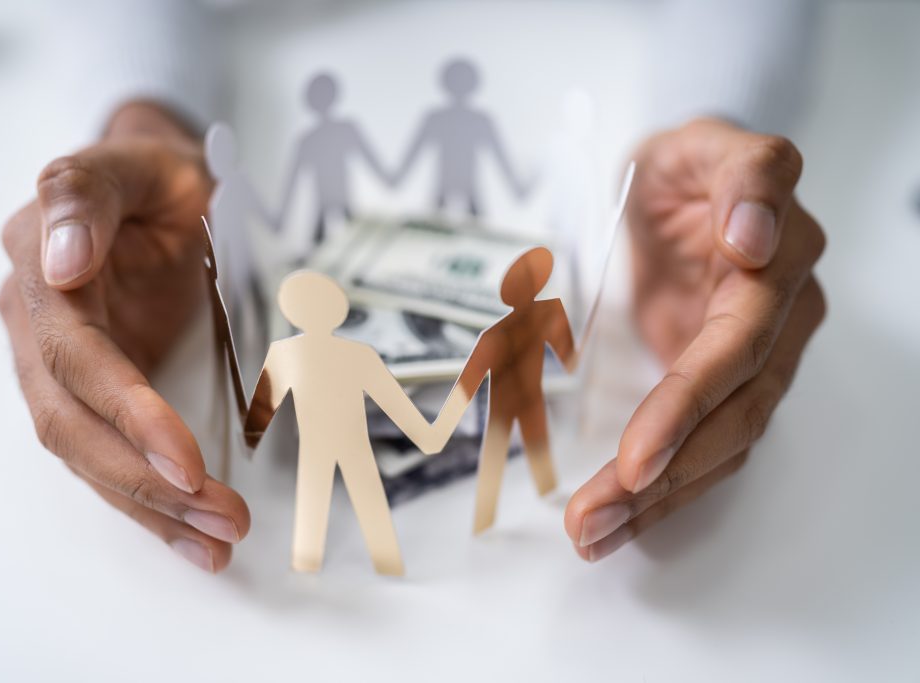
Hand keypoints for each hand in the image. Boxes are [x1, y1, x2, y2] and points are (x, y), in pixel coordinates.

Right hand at [0, 102, 249, 572]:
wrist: (158, 192)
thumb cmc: (158, 174)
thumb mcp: (139, 162)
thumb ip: (89, 193)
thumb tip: (59, 261)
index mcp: (38, 259)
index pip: (73, 350)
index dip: (125, 407)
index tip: (182, 456)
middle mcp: (33, 319)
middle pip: (70, 419)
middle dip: (145, 474)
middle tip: (219, 512)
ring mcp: (53, 360)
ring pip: (84, 451)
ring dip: (149, 503)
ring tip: (217, 539)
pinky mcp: (85, 391)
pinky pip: (104, 455)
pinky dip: (146, 502)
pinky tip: (190, 538)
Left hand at [564, 118, 825, 560]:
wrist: (684, 187)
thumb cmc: (688, 164)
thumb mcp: (705, 143)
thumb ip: (746, 175)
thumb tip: (753, 236)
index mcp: (777, 263)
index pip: (733, 349)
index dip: (686, 405)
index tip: (639, 457)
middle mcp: (780, 321)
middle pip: (730, 414)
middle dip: (662, 472)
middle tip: (593, 515)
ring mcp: (758, 359)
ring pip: (722, 445)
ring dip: (658, 500)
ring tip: (591, 536)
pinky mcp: (729, 384)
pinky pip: (707, 448)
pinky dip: (663, 492)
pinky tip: (618, 524)